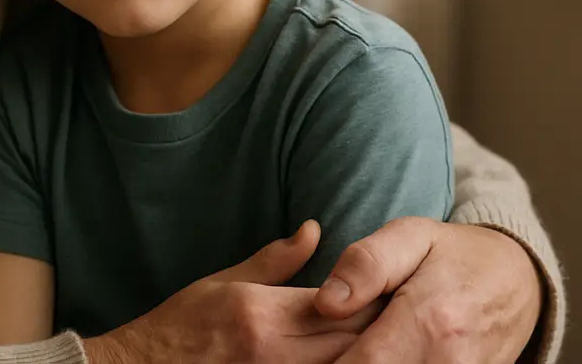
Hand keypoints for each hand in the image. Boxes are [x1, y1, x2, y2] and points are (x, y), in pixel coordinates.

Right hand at [83, 220, 381, 363]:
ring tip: (386, 335)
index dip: (374, 298)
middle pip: (348, 341)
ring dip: (362, 350)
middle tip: (403, 313)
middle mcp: (271, 352)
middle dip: (377, 327)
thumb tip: (314, 230)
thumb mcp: (222, 282)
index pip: (338, 304)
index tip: (397, 288)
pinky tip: (351, 356)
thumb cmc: (179, 326)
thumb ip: (274, 261)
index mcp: (261, 313)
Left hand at [313, 217, 542, 363]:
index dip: (328, 363)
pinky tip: (385, 354)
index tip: (308, 351)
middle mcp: (448, 362)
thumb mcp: (410, 236)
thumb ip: (366, 264)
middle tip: (338, 343)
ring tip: (362, 344)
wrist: (518, 281)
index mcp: (429, 321)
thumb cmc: (455, 255)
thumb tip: (326, 303)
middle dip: (344, 362)